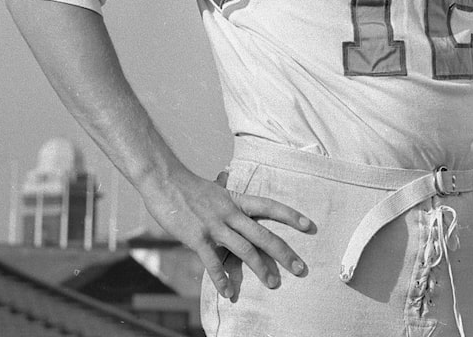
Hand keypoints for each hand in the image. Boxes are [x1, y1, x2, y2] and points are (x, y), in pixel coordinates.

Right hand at [137, 165, 313, 299]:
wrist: (163, 180)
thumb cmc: (188, 186)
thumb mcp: (215, 188)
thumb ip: (225, 192)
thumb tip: (228, 178)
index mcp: (237, 200)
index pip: (270, 207)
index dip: (291, 216)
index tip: (309, 226)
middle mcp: (231, 213)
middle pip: (264, 235)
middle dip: (285, 253)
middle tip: (301, 268)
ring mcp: (215, 226)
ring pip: (245, 250)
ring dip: (261, 269)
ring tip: (273, 284)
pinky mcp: (198, 238)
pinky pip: (213, 263)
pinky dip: (221, 279)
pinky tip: (229, 292)